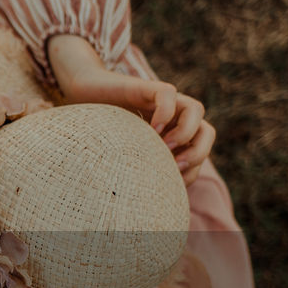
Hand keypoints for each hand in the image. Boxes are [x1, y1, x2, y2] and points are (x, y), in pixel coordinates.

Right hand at [46, 34, 215, 184]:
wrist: (81, 92)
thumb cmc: (99, 129)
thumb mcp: (123, 155)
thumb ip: (140, 169)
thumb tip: (151, 201)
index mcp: (171, 136)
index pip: (197, 153)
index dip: (192, 171)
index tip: (171, 183)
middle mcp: (171, 118)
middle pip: (207, 132)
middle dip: (198, 152)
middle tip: (176, 166)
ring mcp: (160, 102)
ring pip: (196, 110)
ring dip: (187, 133)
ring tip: (165, 146)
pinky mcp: (144, 87)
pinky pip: (168, 94)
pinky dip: (166, 112)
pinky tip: (152, 128)